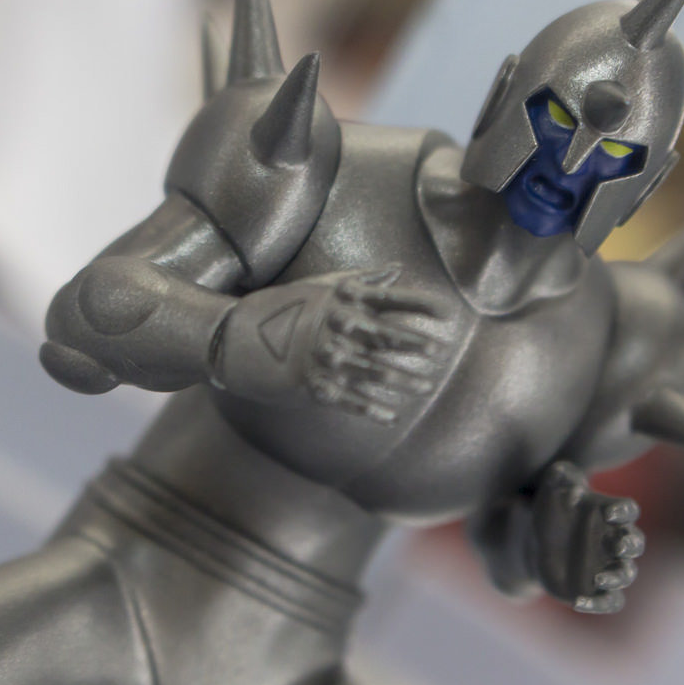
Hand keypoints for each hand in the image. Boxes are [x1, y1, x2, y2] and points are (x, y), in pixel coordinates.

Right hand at [212, 265, 452, 423]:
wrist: (235, 336)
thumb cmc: (283, 307)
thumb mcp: (321, 285)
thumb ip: (362, 280)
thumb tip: (397, 269)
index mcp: (340, 300)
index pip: (388, 299)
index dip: (420, 306)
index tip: (448, 314)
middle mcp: (334, 327)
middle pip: (384, 336)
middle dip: (415, 344)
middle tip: (441, 352)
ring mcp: (323, 357)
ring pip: (372, 371)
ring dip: (402, 380)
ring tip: (426, 386)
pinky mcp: (311, 385)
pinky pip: (348, 400)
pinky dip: (371, 409)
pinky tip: (393, 415)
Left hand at [528, 462, 645, 613]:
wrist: (537, 541)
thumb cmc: (552, 510)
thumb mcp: (552, 487)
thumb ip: (561, 478)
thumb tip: (569, 486)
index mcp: (609, 514)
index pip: (627, 510)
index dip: (622, 511)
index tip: (608, 512)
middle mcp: (615, 541)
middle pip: (635, 543)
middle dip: (629, 545)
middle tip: (617, 546)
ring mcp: (609, 566)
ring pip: (626, 574)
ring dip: (617, 576)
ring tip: (599, 578)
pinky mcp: (598, 590)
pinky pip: (610, 601)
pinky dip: (599, 604)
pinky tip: (577, 601)